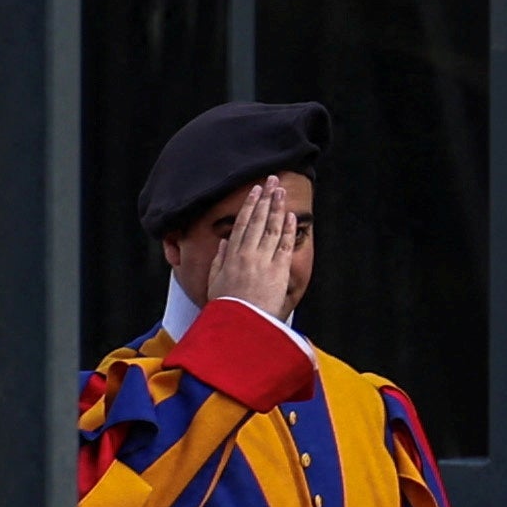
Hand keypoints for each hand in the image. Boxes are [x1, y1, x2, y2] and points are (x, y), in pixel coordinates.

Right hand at [204, 175, 304, 321]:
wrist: (240, 325)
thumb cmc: (226, 308)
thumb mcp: (214, 282)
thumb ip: (219, 260)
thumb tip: (224, 243)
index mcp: (232, 255)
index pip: (243, 223)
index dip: (251, 205)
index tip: (255, 190)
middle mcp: (248, 254)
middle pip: (259, 220)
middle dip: (266, 198)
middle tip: (272, 181)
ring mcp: (265, 261)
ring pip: (273, 228)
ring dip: (278, 208)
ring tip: (282, 191)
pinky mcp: (279, 271)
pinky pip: (286, 246)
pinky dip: (289, 230)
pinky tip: (291, 216)